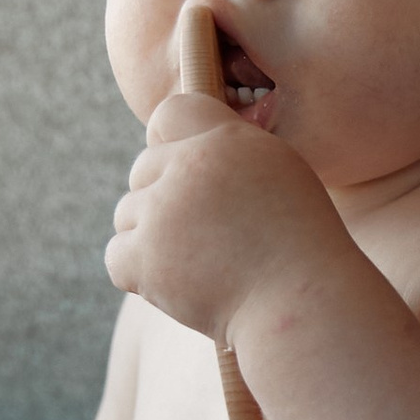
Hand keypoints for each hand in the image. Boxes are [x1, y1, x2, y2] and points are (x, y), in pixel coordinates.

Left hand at [104, 86, 343, 338]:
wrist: (303, 306)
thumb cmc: (299, 247)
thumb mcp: (279, 176)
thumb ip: (229, 154)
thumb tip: (175, 150)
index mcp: (227, 140)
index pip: (170, 114)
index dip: (174, 143)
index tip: (191, 175)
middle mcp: (189, 167)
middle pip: (143, 168)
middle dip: (164, 199)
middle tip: (206, 235)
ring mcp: (162, 212)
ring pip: (127, 214)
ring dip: (152, 239)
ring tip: (201, 264)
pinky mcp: (143, 257)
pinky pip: (116, 255)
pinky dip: (140, 274)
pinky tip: (180, 284)